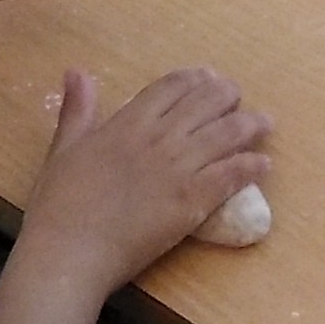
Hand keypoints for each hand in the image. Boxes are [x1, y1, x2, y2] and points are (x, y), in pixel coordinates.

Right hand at [17, 67, 273, 302]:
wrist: (70, 252)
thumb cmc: (60, 205)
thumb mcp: (64, 149)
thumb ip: (77, 110)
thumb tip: (77, 71)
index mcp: (128, 122)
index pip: (172, 86)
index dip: (195, 79)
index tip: (208, 78)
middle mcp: (159, 138)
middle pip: (206, 103)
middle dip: (228, 96)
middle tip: (237, 98)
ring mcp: (179, 168)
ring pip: (226, 135)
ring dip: (250, 126)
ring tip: (264, 124)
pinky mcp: (192, 201)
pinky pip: (231, 176)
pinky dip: (250, 166)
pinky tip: (263, 164)